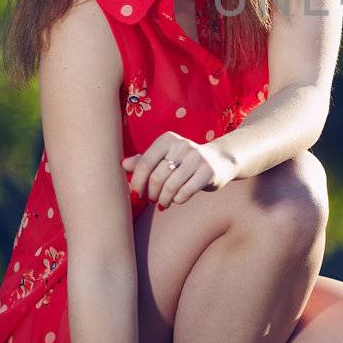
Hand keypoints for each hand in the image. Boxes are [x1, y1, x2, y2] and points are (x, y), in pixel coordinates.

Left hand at [122, 134, 237, 208]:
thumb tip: (123, 164)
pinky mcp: (208, 171)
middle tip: (152, 200)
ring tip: (163, 203)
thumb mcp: (164, 157)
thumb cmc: (184, 162)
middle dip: (151, 194)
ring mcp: (197, 157)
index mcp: (167, 139)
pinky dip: (178, 200)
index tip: (136, 194)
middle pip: (157, 177)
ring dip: (163, 200)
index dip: (137, 182)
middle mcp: (182, 145)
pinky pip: (185, 192)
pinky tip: (177, 199)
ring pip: (170, 187)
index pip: (144, 163)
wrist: (219, 161)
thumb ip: (144, 161)